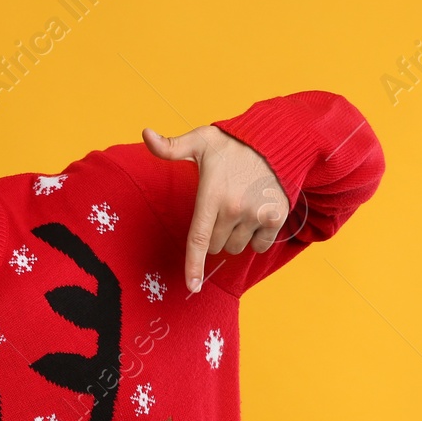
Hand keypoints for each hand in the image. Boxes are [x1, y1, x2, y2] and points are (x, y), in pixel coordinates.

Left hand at [142, 124, 288, 292]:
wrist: (276, 141)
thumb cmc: (233, 144)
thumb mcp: (200, 140)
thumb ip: (171, 146)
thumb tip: (145, 134)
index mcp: (211, 196)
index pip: (199, 240)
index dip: (194, 265)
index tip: (192, 286)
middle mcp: (233, 209)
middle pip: (217, 246)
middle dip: (216, 235)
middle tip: (222, 209)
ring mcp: (256, 215)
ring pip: (237, 248)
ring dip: (235, 237)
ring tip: (240, 208)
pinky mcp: (275, 218)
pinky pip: (260, 246)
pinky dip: (256, 238)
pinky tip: (256, 215)